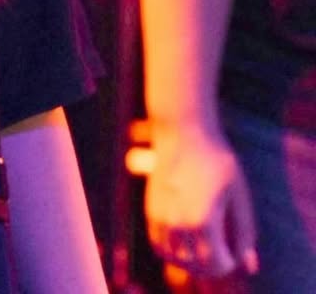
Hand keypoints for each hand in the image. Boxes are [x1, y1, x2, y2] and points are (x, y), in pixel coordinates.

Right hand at [146, 123, 257, 279]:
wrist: (183, 132)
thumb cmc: (217, 162)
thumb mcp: (239, 196)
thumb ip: (244, 234)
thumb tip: (249, 267)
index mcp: (203, 221)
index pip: (215, 265)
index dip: (229, 263)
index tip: (234, 249)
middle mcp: (178, 222)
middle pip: (195, 265)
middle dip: (211, 265)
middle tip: (222, 251)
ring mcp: (161, 216)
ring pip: (173, 258)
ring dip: (189, 262)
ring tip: (203, 250)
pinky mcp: (151, 209)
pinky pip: (157, 244)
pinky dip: (170, 251)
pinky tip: (184, 243)